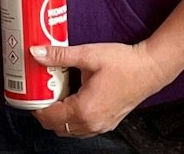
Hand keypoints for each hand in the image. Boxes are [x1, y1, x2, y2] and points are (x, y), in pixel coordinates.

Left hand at [30, 41, 174, 138]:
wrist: (151, 69)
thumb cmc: (124, 63)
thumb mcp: (89, 55)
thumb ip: (60, 56)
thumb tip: (36, 53)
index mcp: (84, 109)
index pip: (49, 117)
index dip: (36, 106)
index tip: (32, 92)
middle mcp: (91, 123)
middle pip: (57, 126)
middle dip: (46, 111)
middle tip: (42, 91)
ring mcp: (101, 126)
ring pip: (69, 130)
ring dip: (59, 116)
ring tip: (57, 94)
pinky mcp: (108, 123)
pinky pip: (82, 128)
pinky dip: (73, 118)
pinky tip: (74, 99)